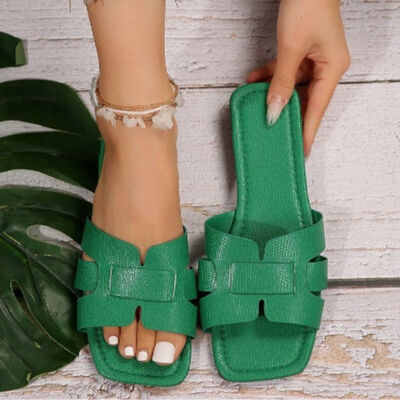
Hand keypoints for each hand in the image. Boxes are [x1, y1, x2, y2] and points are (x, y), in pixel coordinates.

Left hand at [246, 0, 350, 156]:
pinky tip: (254, 81)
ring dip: (272, 92)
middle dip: (286, 113)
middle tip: (274, 133)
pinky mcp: (302, 52)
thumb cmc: (307, 4)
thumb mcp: (291, 49)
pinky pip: (285, 71)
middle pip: (305, 100)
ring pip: (291, 86)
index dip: (307, 131)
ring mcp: (314, 60)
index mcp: (332, 69)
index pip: (317, 109)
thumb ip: (281, 83)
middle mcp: (326, 67)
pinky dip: (270, 76)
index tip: (301, 151)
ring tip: (256, 105)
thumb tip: (273, 111)